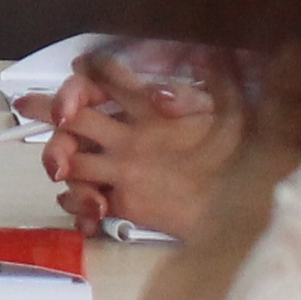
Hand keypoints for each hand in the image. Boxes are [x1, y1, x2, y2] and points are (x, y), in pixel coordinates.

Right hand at [42, 46, 239, 238]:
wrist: (250, 200)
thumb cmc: (240, 149)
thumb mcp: (222, 111)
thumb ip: (188, 97)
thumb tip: (158, 94)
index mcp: (142, 106)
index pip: (97, 84)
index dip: (76, 89)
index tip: (70, 105)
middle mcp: (123, 133)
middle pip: (70, 120)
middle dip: (50, 124)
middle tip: (56, 136)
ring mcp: (119, 168)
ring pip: (70, 160)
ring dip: (60, 165)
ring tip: (69, 176)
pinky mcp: (122, 201)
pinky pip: (86, 202)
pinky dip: (80, 209)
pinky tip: (93, 215)